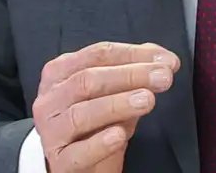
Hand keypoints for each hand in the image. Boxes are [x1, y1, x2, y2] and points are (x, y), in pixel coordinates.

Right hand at [32, 41, 180, 171]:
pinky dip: (99, 143)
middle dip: (129, 75)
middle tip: (162, 78)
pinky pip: (78, 152)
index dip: (133, 55)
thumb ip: (133, 74)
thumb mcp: (112, 95)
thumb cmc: (95, 126)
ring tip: (147, 100)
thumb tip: (163, 59)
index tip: (165, 61)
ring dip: (117, 104)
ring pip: (80, 114)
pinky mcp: (59, 161)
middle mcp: (50, 99)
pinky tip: (119, 135)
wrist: (79, 167)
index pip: (97, 54)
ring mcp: (51, 131)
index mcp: (60, 73)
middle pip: (87, 80)